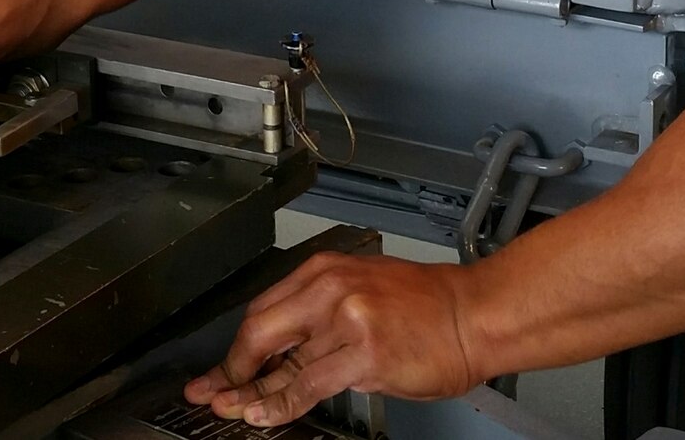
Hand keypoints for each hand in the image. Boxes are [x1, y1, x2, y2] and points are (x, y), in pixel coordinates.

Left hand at [186, 254, 483, 426]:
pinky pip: (307, 384)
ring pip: (281, 362)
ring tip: (227, 409)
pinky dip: (279, 403)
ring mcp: (347, 318)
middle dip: (230, 366)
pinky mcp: (363, 352)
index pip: (265, 307)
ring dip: (247, 391)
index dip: (238, 344)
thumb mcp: (365, 293)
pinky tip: (261, 413)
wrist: (473, 315)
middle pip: (259, 328)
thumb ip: (322, 316)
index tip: (222, 366)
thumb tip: (283, 355)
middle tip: (211, 390)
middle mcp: (331, 287)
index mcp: (327, 270)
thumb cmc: (428, 307)